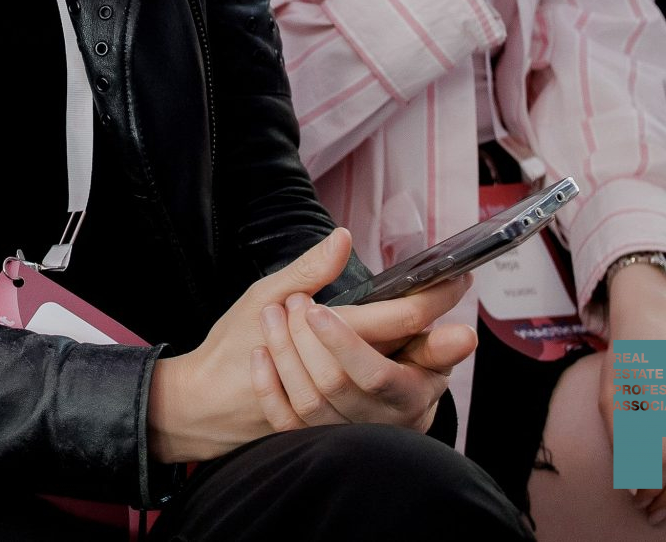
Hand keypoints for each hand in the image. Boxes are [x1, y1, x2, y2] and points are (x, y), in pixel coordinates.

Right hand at [148, 228, 473, 462]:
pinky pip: (390, 409)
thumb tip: (344, 238)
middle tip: (456, 290)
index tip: (458, 276)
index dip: (435, 296)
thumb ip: (308, 271)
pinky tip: (413, 365)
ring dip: (425, 354)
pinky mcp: (348, 427)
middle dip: (436, 322)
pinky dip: (405, 385)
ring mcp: (353, 409)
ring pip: (407, 381)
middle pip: (412, 349)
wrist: (208, 406)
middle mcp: (350, 378)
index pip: (401, 317)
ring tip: (438, 326)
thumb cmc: (231, 347)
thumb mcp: (262, 296)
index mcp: (329, 335)